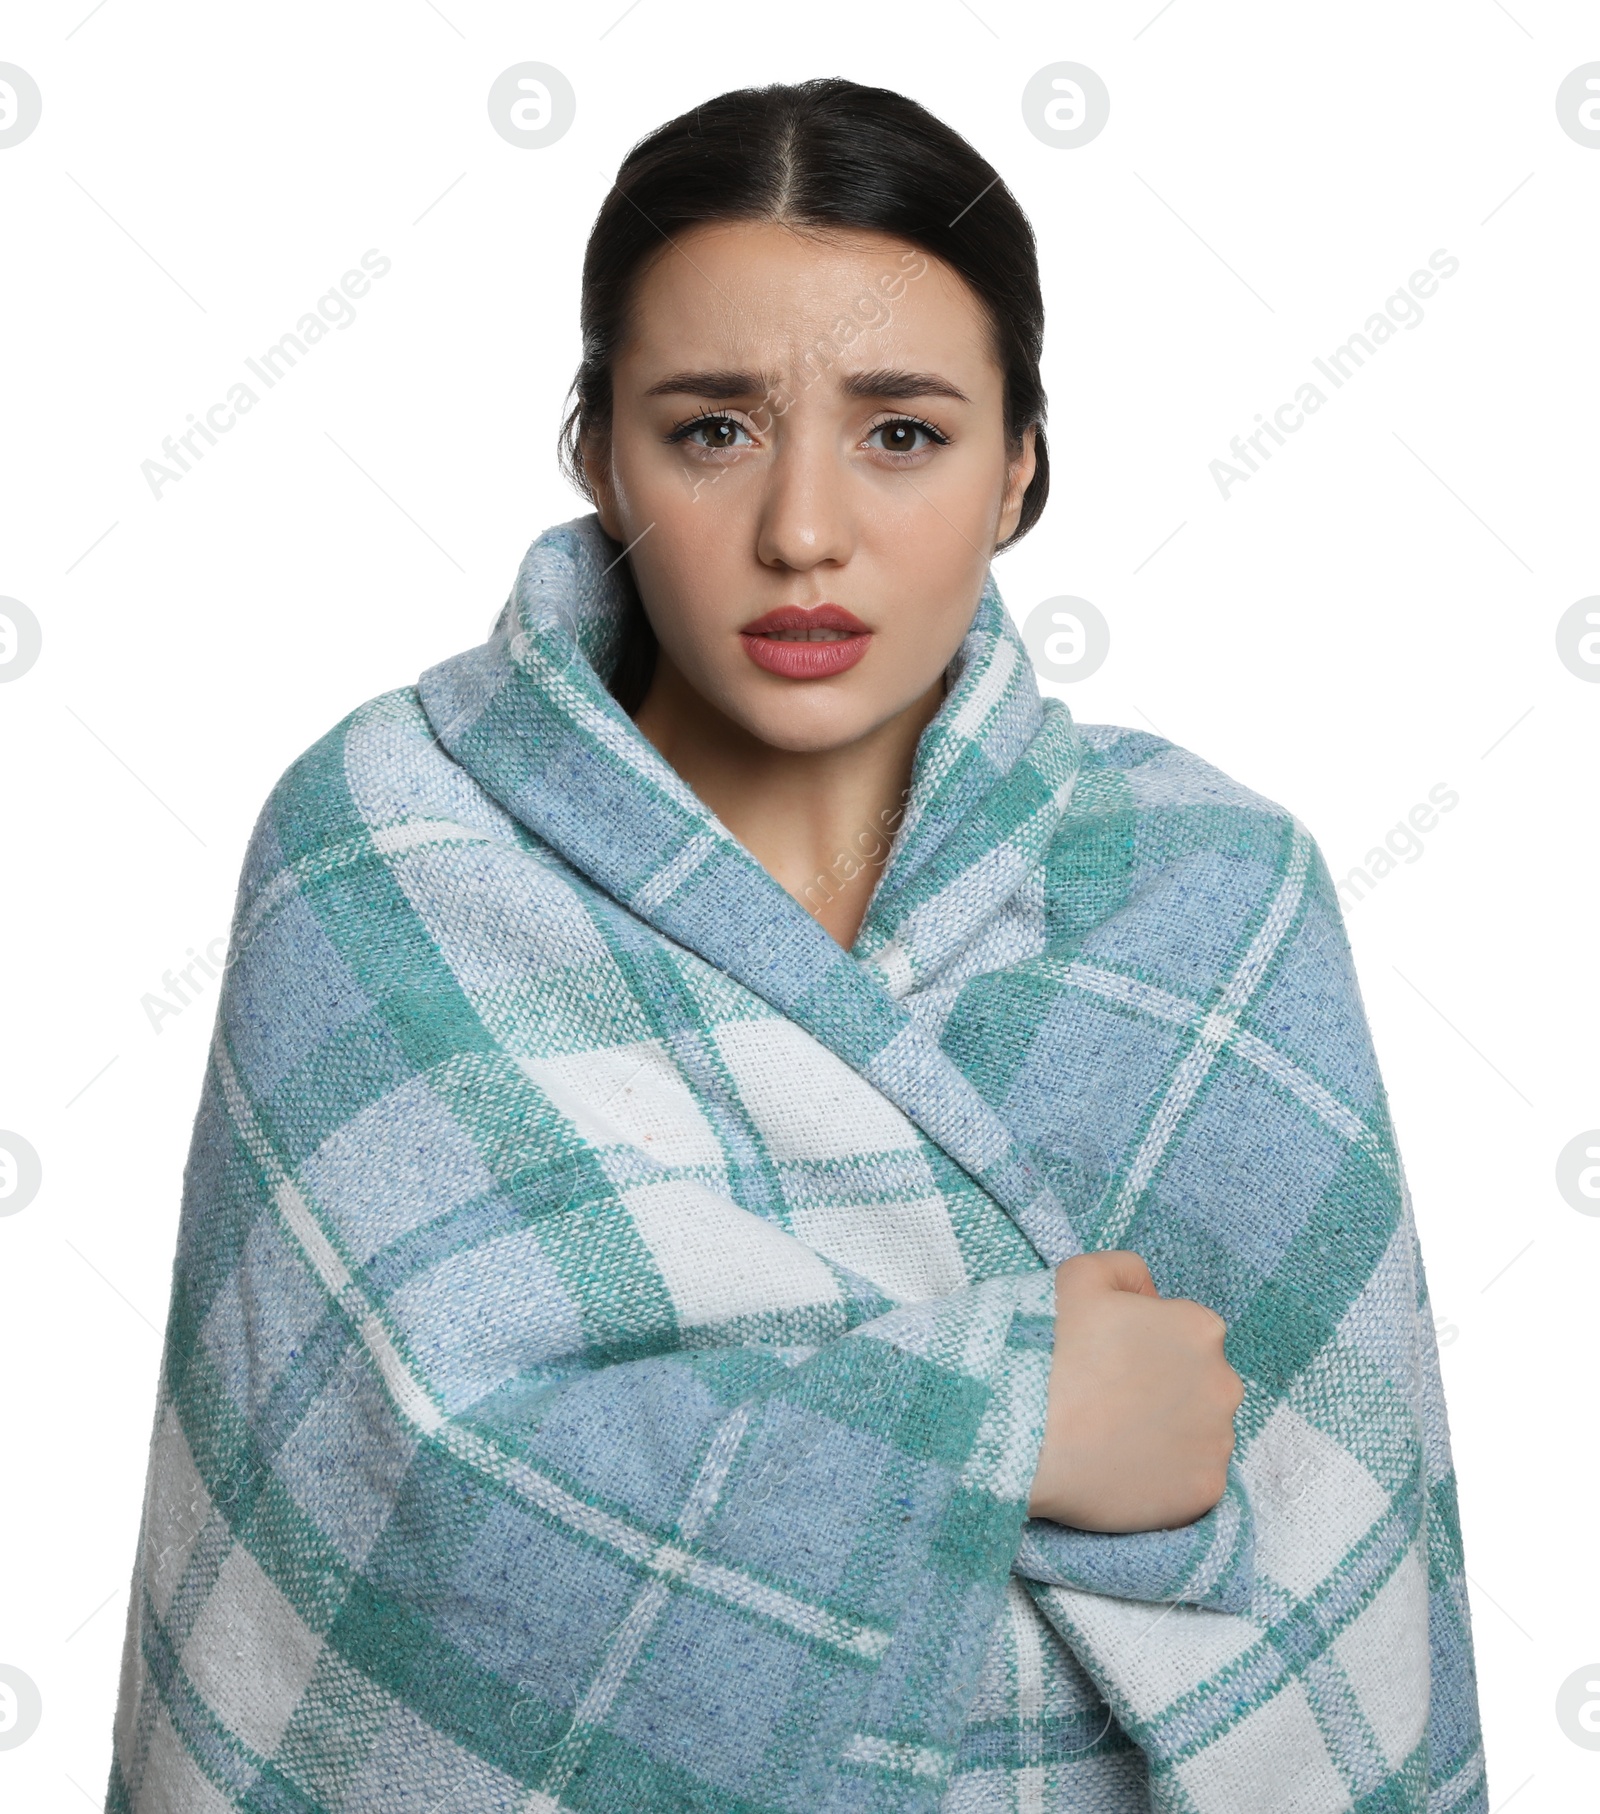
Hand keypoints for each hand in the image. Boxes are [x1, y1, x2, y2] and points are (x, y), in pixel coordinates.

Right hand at [1028, 1250, 1243, 1533]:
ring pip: (1198, 1434)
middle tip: (1110, 1400)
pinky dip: (1164, 1478)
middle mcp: (1224, 1384)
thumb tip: (1149, 1296)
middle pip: (1199, 1385)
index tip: (1109, 1362)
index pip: (1185, 1335)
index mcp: (1201, 1328)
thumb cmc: (1049, 1348)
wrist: (1022, 1432)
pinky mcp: (1204, 1491)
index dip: (1145, 1346)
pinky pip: (1191, 1480)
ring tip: (1112, 1438)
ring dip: (1167, 1434)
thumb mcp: (1079, 1275)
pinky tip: (1123, 1469)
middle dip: (1165, 1390)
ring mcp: (1217, 1442)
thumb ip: (1126, 1270)